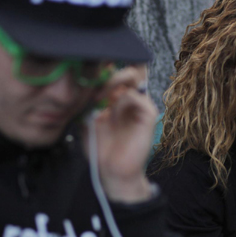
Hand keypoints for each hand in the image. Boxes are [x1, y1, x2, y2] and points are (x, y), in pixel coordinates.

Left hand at [85, 64, 158, 202]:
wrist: (112, 171)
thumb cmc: (101, 148)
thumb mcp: (87, 119)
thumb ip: (88, 99)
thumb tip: (87, 77)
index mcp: (118, 96)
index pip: (117, 69)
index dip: (105, 65)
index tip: (88, 68)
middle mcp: (131, 97)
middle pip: (128, 65)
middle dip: (109, 68)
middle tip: (93, 80)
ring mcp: (141, 104)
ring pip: (132, 75)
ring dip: (111, 81)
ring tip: (97, 97)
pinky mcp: (148, 115)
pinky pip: (135, 96)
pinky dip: (120, 99)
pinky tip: (108, 111)